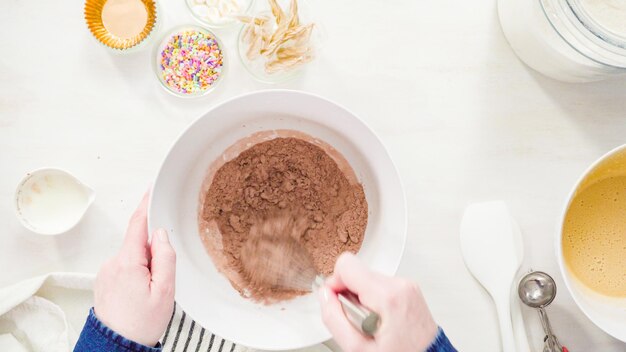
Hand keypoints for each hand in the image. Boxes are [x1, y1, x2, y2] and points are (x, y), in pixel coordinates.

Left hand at [93, 192, 175, 346]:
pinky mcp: (105, 280)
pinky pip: (126, 267)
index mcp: (128, 262)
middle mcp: (112, 263)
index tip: (151, 189)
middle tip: (162, 277)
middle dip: (154, 252)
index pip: (137, 224)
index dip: (145, 204)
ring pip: (133, 256)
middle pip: (138, 242)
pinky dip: (137, 273)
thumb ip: (165, 257)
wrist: (118, 346)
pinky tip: (141, 293)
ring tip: (151, 291)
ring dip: (146, 266)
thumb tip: (160, 234)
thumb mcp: (164, 290)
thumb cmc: (141, 324)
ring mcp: (106, 272)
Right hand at [319, 253, 437, 351]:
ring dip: (363, 299)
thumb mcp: (358, 348)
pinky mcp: (409, 288)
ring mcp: (407, 285)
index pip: (347, 265)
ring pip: (368, 279)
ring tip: (372, 324)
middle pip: (357, 272)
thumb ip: (334, 318)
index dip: (335, 283)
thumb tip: (324, 296)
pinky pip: (381, 285)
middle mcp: (400, 284)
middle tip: (358, 321)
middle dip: (350, 295)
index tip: (338, 302)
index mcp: (387, 296)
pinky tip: (381, 320)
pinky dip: (375, 300)